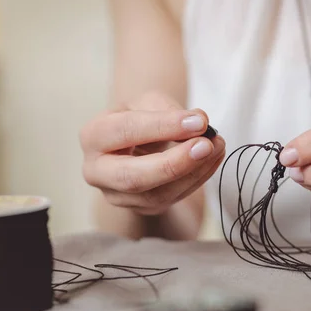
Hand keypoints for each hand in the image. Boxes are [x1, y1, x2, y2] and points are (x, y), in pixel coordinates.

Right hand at [80, 92, 224, 214]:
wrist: (139, 143)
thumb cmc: (141, 117)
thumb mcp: (149, 102)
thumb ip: (170, 109)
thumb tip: (200, 122)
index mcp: (93, 136)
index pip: (125, 131)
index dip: (163, 126)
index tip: (199, 121)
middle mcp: (97, 171)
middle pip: (132, 177)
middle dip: (173, 163)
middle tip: (206, 145)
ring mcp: (118, 196)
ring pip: (156, 194)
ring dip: (193, 172)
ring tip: (217, 147)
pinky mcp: (142, 208)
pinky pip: (172, 199)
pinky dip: (198, 178)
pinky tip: (213, 159)